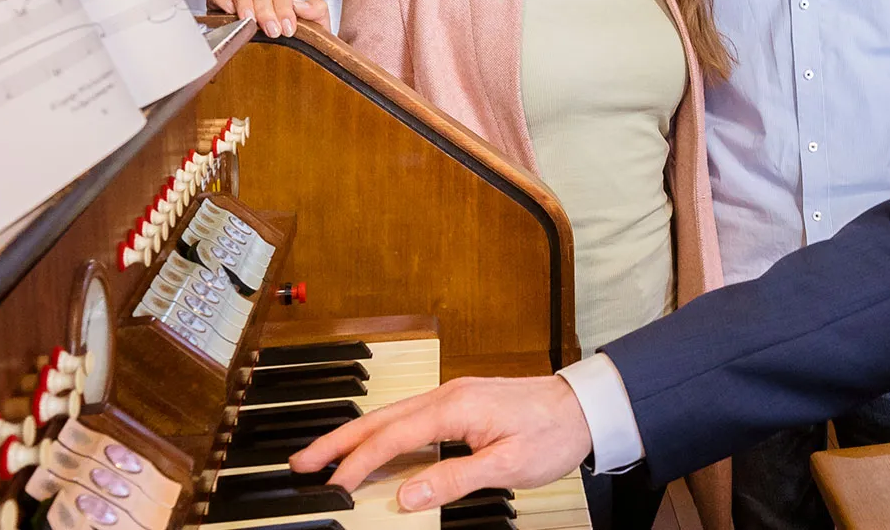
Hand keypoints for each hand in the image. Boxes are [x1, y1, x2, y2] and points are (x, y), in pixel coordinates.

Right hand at [205, 0, 329, 37]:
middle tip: (272, 31)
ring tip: (250, 21)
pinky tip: (228, 10)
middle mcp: (264, 2)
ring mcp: (243, 5)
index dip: (285, 9)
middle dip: (267, 12)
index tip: (288, 29)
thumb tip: (300, 4)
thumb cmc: (303, 46)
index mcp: (286, 3)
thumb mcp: (319, 27)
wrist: (295, 67)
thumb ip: (317, 10)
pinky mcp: (222, 12)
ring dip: (246, 4)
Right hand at [289, 375, 593, 510]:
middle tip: (302, 461)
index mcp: (455, 406)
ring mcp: (453, 395)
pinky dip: (382, 432)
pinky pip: (409, 417)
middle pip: (381, 418)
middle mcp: (448, 394)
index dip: (359, 462)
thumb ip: (455, 477)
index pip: (393, 437)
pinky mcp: (461, 402)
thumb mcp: (508, 464)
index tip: (333, 486)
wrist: (587, 407)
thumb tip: (407, 494)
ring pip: (392, 415)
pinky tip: (373, 447)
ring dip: (356, 435)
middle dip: (338, 440)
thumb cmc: (554, 432)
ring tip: (325, 456)